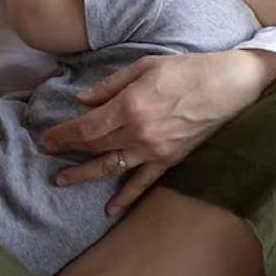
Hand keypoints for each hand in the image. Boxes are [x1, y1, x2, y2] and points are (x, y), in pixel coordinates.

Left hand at [41, 48, 275, 214]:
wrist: (229, 87)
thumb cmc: (187, 69)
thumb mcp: (144, 66)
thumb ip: (110, 85)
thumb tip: (82, 100)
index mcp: (128, 106)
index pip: (86, 128)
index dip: (63, 135)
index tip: (46, 138)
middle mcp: (138, 133)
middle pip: (95, 147)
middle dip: (69, 150)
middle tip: (49, 153)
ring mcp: (154, 150)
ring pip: (111, 167)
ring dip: (85, 175)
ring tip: (63, 180)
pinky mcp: (170, 160)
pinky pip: (143, 183)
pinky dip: (126, 197)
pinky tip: (111, 208)